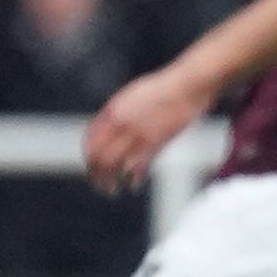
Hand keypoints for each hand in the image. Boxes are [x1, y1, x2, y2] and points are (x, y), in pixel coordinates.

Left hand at [83, 60, 215, 192]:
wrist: (187, 85)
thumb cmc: (163, 88)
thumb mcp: (132, 96)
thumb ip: (118, 113)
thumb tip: (107, 128)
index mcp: (113, 110)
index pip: (90, 140)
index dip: (88, 157)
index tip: (91, 166)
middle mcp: (121, 122)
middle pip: (98, 156)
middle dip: (95, 174)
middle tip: (99, 184)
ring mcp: (137, 132)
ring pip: (113, 165)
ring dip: (109, 181)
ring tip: (111, 190)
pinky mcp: (155, 141)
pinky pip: (138, 166)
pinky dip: (134, 178)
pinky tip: (134, 184)